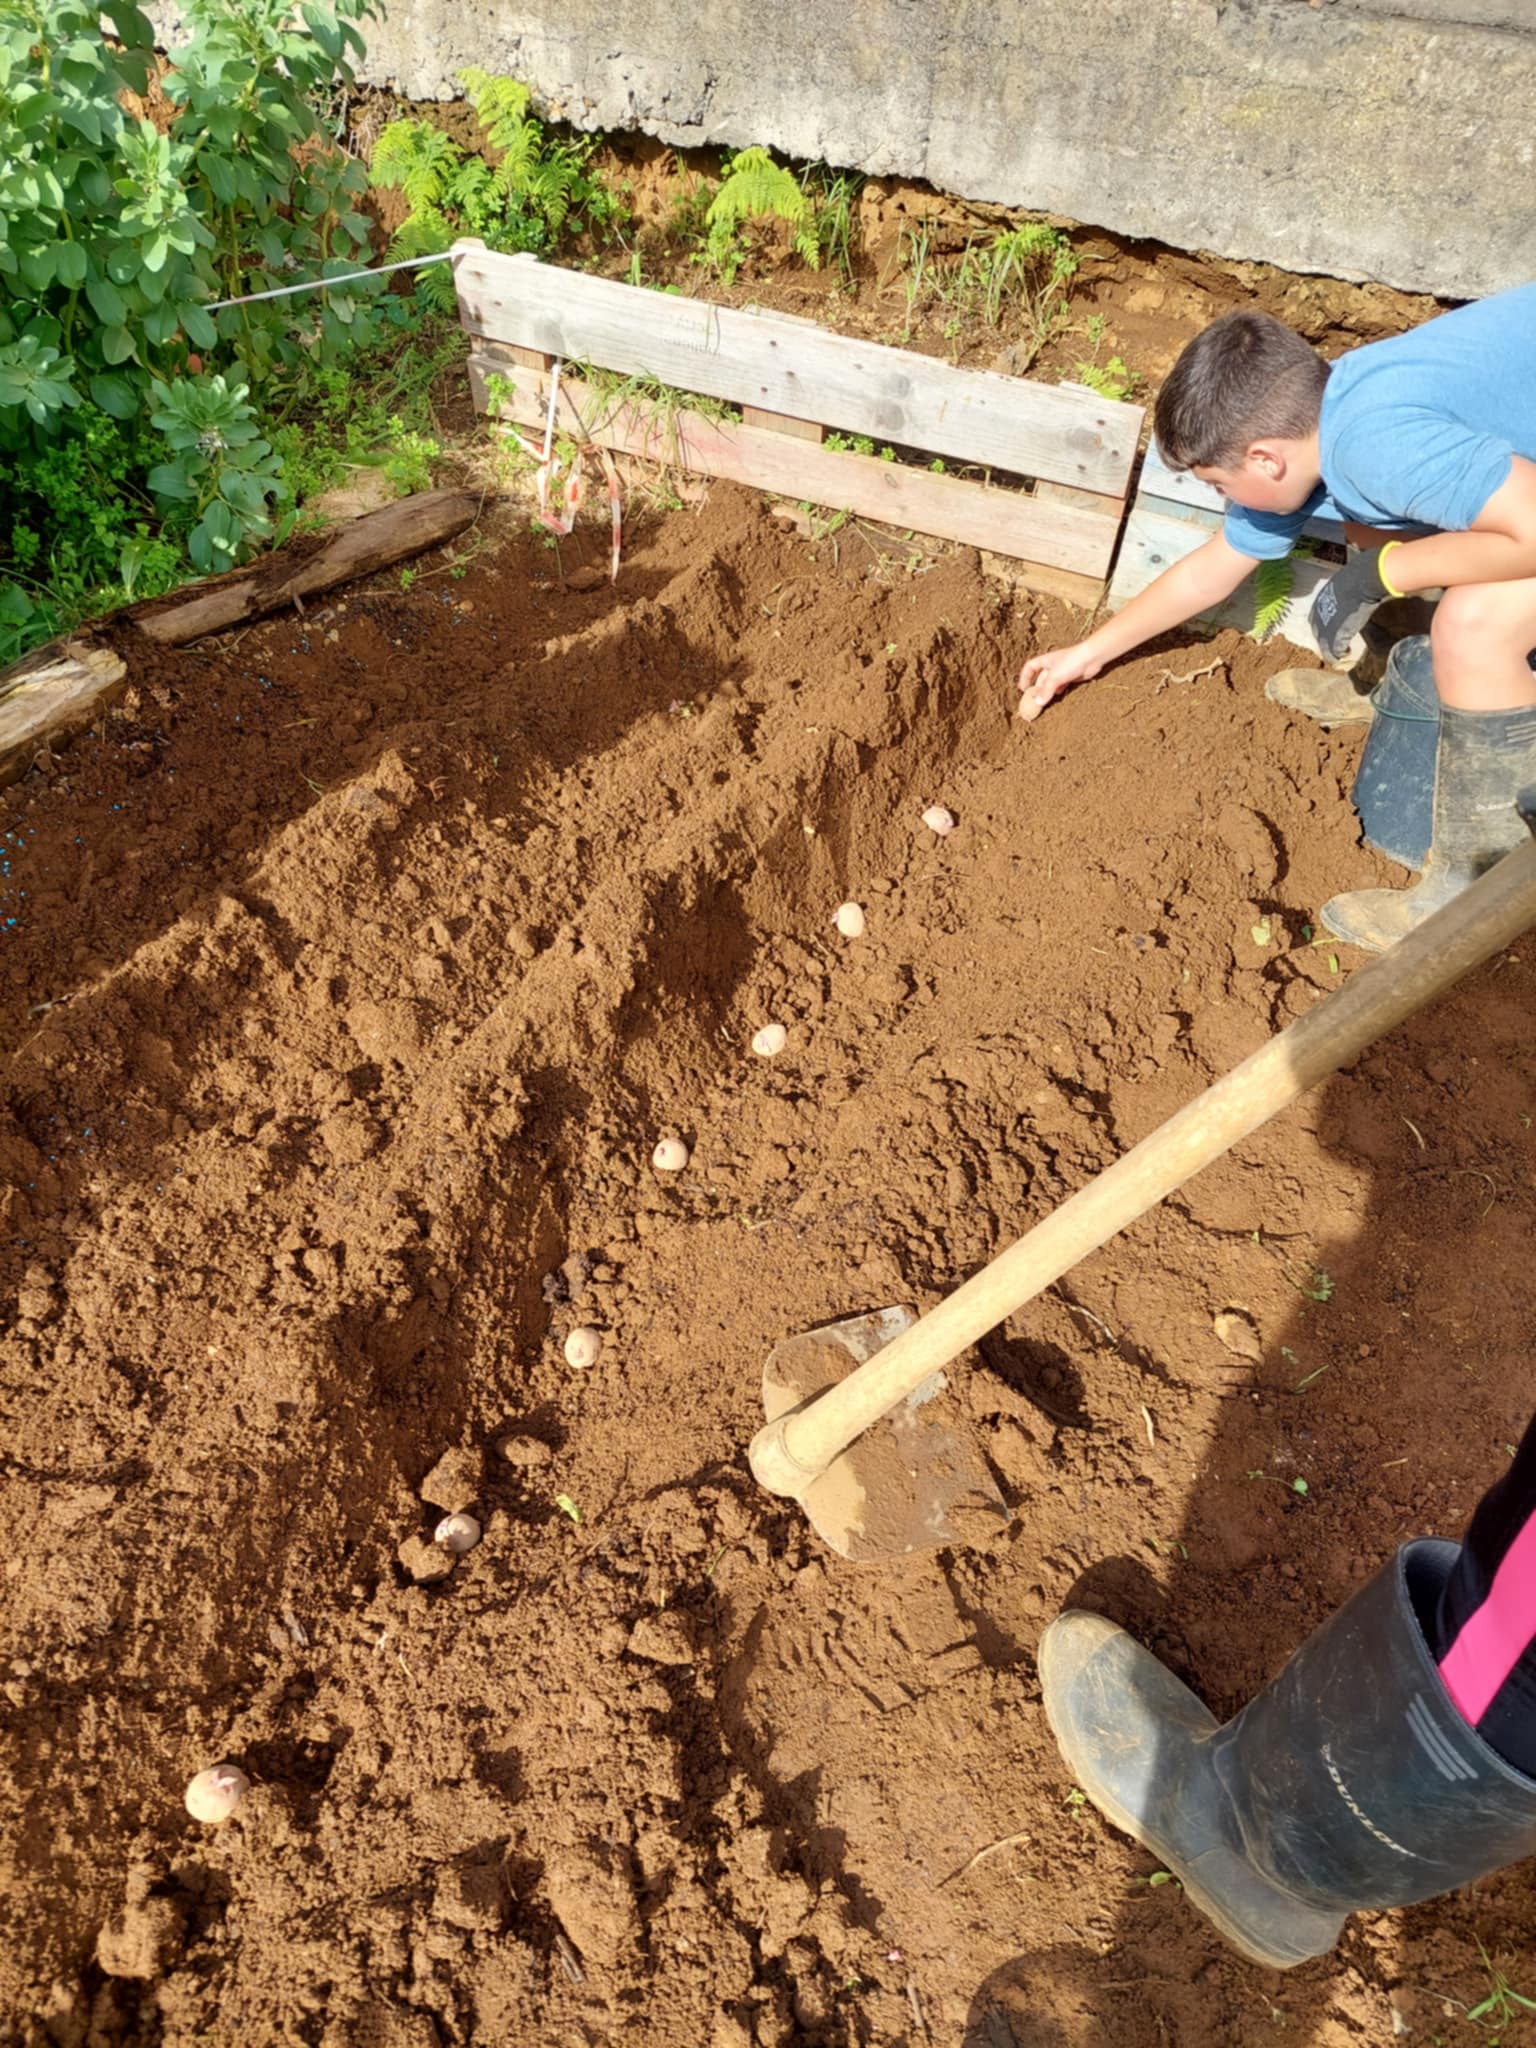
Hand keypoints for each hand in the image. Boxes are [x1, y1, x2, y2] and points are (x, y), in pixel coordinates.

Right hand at [1016, 641, 1103, 721]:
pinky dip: (1057, 692)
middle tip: (1033, 702)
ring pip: (1051, 684)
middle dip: (1036, 690)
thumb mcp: (1054, 678)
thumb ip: (1045, 691)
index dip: (1025, 677)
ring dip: (1047, 693)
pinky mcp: (1071, 677)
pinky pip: (1061, 686)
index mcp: (1045, 661)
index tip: (1022, 689)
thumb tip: (1037, 703)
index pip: (1030, 667)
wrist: (1092, 658)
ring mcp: (1062, 671)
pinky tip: (1056, 697)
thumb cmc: (1071, 662)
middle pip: (1040, 679)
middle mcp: (1052, 665)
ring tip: (1043, 703)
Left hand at [1308, 544, 1402, 662]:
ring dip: (1332, 651)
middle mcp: (1317, 615)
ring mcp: (1325, 627)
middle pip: (1318, 633)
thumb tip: (1356, 585)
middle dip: (1325, 640)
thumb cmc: (1359, 575)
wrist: (1364, 579)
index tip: (1332, 631)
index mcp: (1319, 601)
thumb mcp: (1344, 582)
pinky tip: (1346, 654)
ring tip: (1340, 653)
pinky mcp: (1335, 636)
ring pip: (1324, 645)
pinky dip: (1339, 655)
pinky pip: (1334, 651)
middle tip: (1335, 646)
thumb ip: (1344, 590)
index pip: (1316, 618)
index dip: (1324, 626)